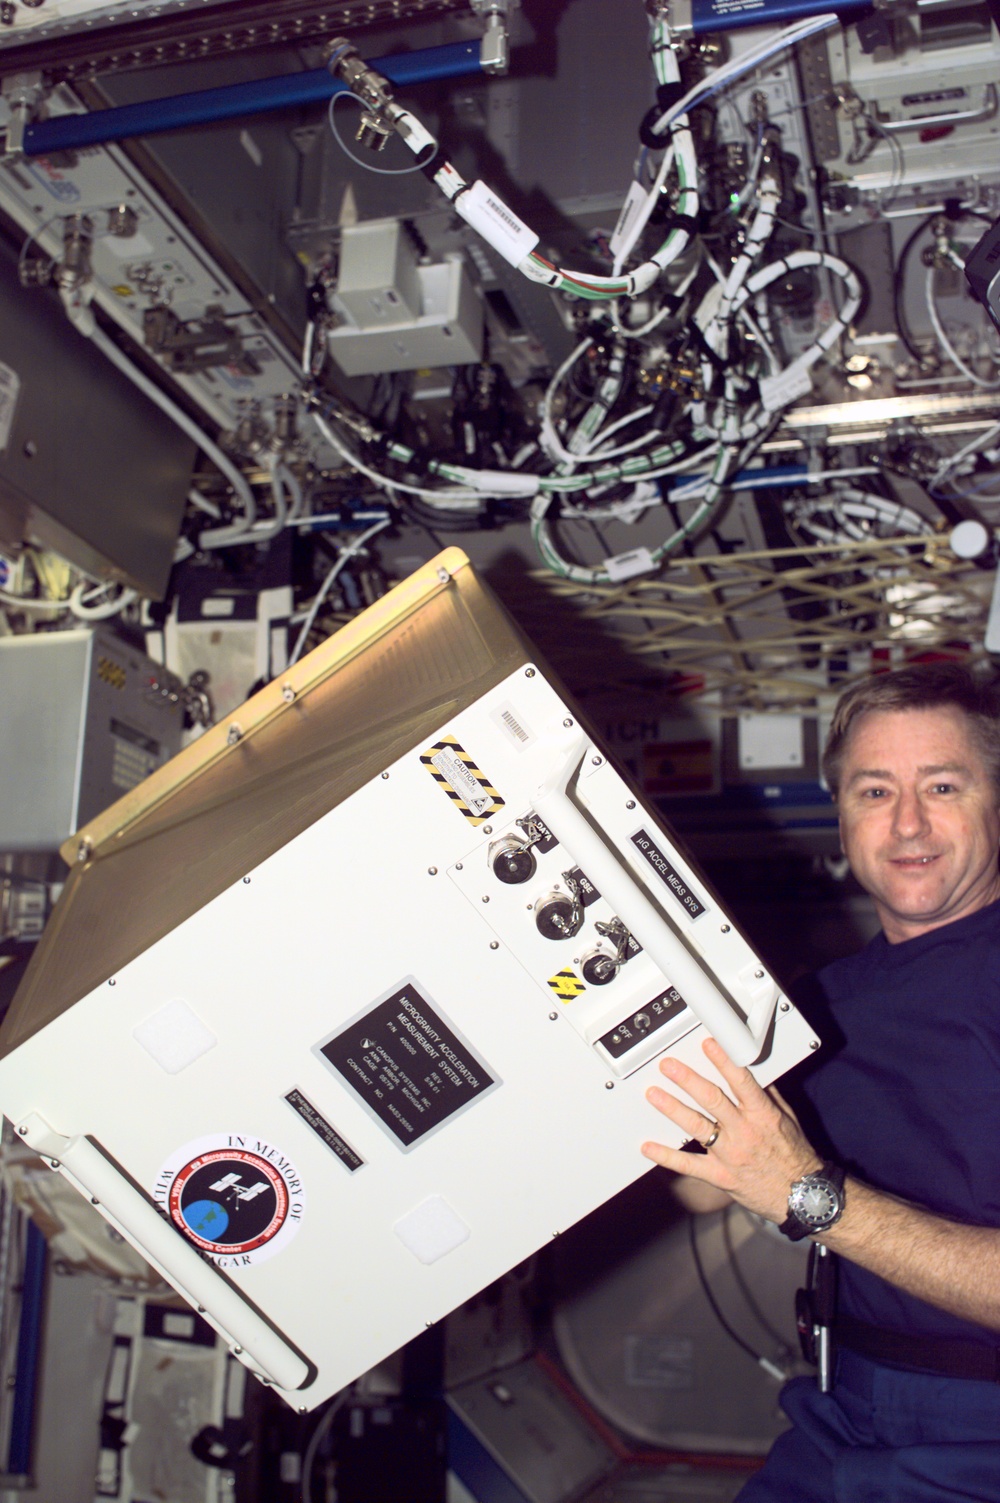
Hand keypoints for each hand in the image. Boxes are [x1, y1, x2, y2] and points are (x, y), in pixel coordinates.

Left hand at [642, 1036, 821, 1223]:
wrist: (802, 1196)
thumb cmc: (795, 1157)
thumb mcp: (788, 1119)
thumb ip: (768, 1095)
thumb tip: (755, 1071)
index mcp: (763, 1115)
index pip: (741, 1082)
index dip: (724, 1062)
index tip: (708, 1045)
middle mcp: (745, 1132)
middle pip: (712, 1100)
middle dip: (688, 1080)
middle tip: (669, 1066)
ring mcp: (731, 1154)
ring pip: (697, 1127)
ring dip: (673, 1109)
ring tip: (654, 1094)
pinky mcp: (721, 1176)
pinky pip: (690, 1165)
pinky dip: (667, 1156)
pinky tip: (648, 1147)